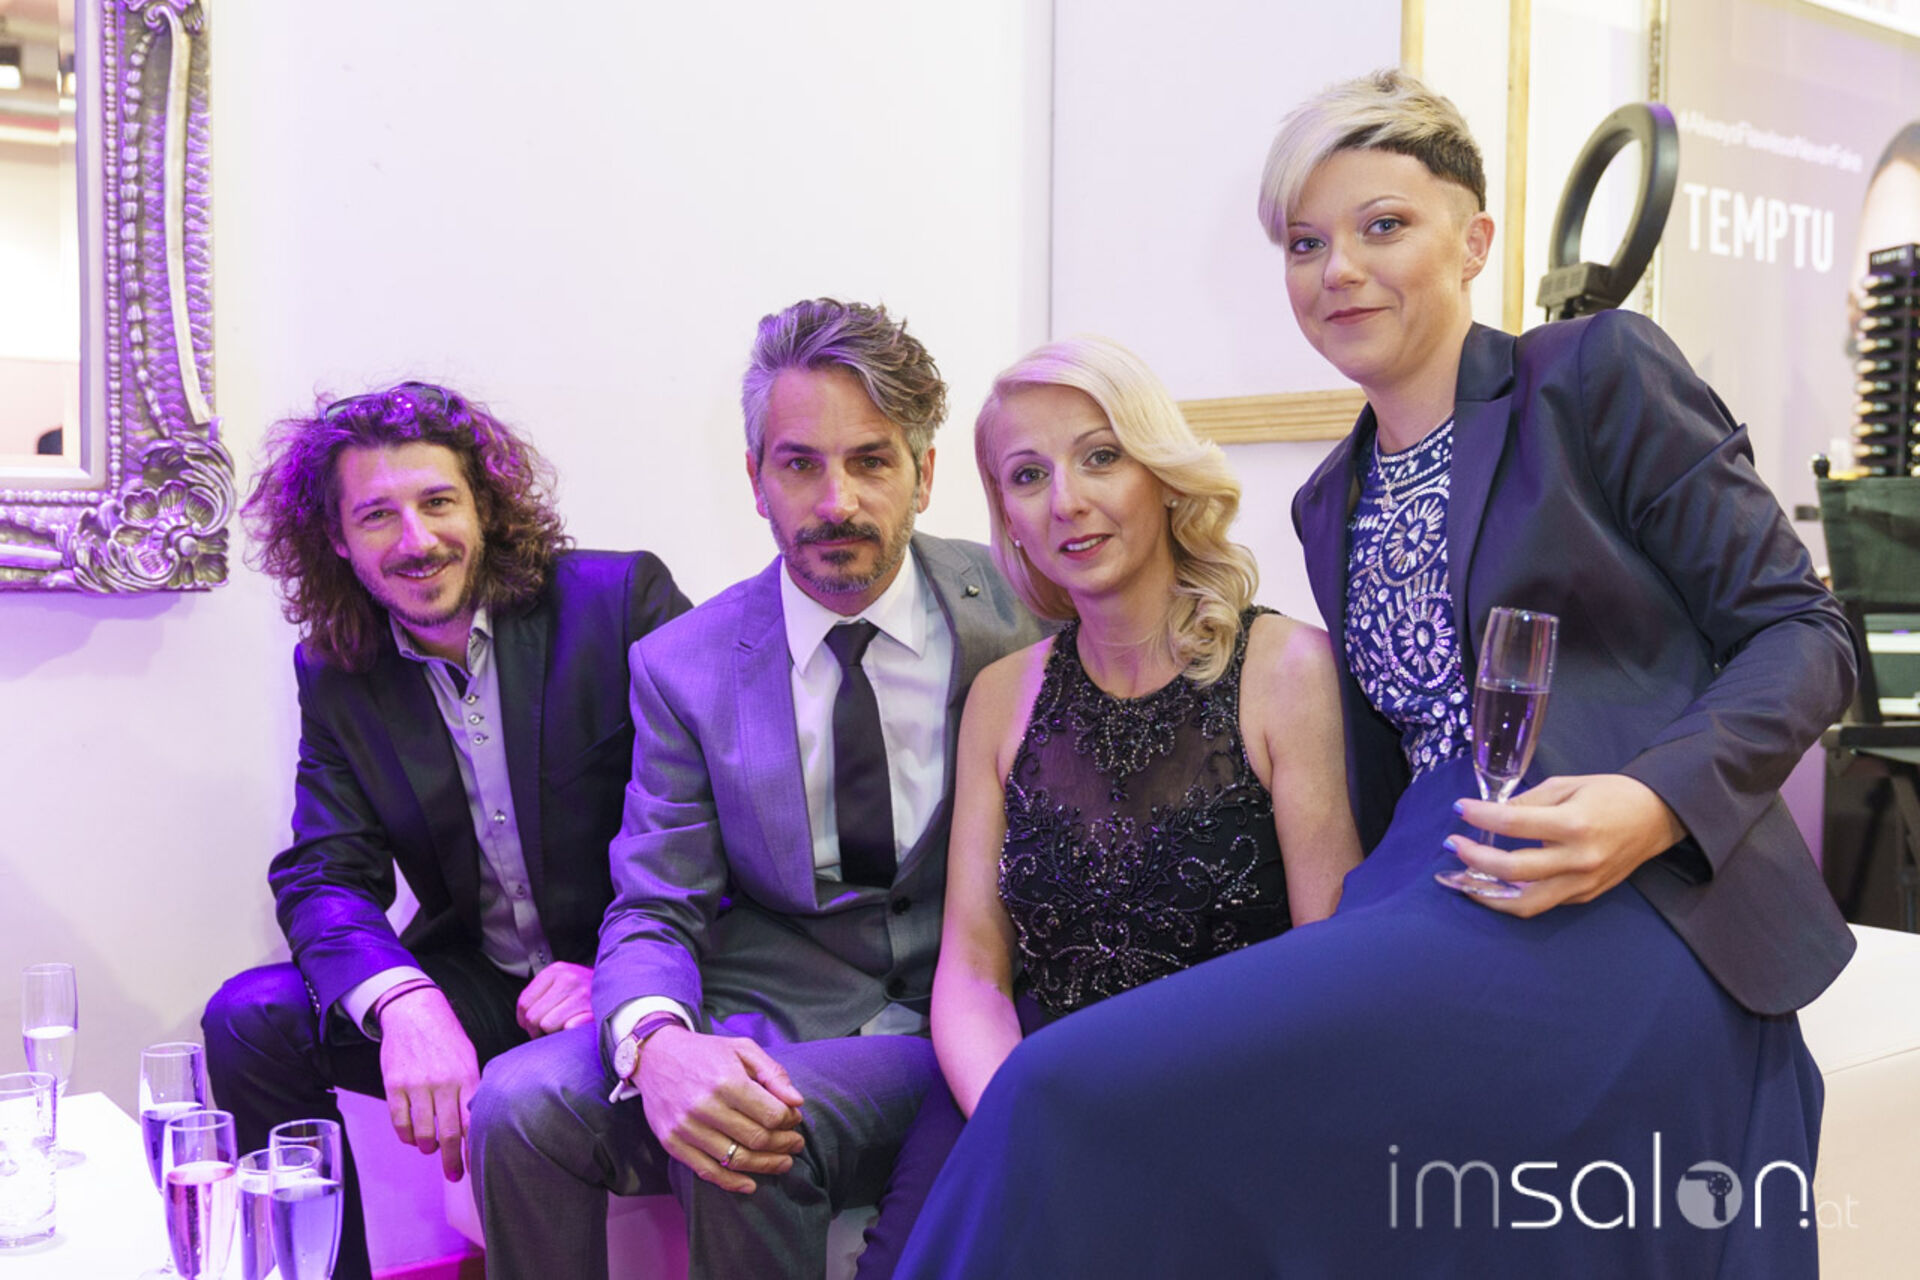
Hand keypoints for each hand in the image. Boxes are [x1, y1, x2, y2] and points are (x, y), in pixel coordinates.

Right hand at [377, 987, 479, 1179]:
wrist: (414, 1012)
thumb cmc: (446, 1038)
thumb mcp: (468, 1058)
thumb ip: (471, 1089)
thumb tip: (476, 1124)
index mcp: (466, 1077)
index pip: (472, 1122)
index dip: (472, 1149)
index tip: (473, 1166)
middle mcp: (443, 1083)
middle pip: (448, 1133)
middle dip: (451, 1160)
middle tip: (454, 1175)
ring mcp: (416, 1085)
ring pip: (422, 1132)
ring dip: (428, 1147)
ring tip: (431, 1148)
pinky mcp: (394, 1085)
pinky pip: (399, 1122)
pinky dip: (406, 1136)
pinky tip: (412, 1137)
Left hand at [515, 961, 593, 1036]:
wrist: (619, 987)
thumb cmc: (586, 991)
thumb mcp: (561, 982)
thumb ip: (540, 995)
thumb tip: (523, 1020)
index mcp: (556, 970)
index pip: (523, 1003)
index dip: (525, 1020)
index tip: (533, 1025)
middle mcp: (568, 979)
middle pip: (533, 1016)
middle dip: (537, 1029)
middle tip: (548, 1029)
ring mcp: (581, 994)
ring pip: (547, 1025)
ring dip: (553, 1032)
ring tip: (563, 1026)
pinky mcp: (591, 1010)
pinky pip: (567, 1028)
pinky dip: (569, 1032)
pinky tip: (574, 1027)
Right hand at [635, 1026, 806, 1194]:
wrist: (655, 1057)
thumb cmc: (705, 1052)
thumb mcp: (742, 1049)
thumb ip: (773, 1073)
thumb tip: (797, 1102)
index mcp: (727, 1081)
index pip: (771, 1115)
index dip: (790, 1121)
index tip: (794, 1119)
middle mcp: (705, 1107)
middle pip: (757, 1139)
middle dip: (784, 1145)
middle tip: (795, 1145)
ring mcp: (686, 1128)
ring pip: (736, 1159)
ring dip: (765, 1166)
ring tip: (783, 1163)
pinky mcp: (672, 1143)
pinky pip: (707, 1172)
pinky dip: (732, 1183)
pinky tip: (751, 1184)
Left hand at [1448, 773, 1686, 917]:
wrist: (1656, 817)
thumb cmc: (1609, 794)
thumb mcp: (1567, 786)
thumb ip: (1528, 802)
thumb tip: (1491, 813)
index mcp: (1574, 824)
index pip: (1514, 823)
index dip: (1480, 816)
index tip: (1459, 808)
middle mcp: (1578, 859)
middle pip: (1513, 871)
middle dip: (1474, 859)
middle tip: (1452, 845)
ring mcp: (1583, 883)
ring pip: (1525, 903)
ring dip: (1487, 893)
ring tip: (1461, 878)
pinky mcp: (1585, 895)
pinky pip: (1542, 903)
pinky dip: (1513, 897)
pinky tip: (1493, 884)